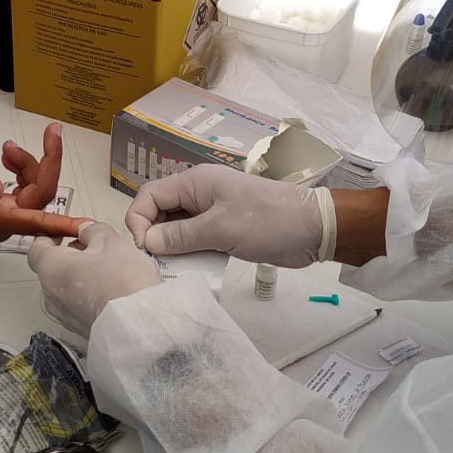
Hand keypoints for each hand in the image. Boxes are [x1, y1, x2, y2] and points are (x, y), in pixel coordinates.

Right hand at [0, 123, 84, 240]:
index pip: (39, 221)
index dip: (64, 224)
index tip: (86, 227)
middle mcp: (6, 220)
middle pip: (41, 192)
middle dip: (46, 161)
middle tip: (52, 130)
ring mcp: (3, 214)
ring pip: (33, 187)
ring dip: (28, 163)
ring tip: (7, 147)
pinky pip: (22, 187)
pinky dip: (20, 169)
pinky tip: (7, 157)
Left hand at [28, 223, 162, 335]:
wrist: (139, 327)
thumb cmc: (122, 283)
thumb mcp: (111, 242)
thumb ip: (94, 231)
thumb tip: (87, 232)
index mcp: (51, 268)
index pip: (37, 248)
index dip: (53, 236)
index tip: (69, 231)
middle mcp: (51, 294)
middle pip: (53, 268)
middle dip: (72, 256)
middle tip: (97, 248)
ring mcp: (64, 316)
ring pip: (67, 288)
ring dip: (82, 277)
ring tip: (110, 271)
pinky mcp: (80, 329)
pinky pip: (79, 306)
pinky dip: (90, 296)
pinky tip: (113, 291)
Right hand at [126, 164, 323, 267]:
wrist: (313, 229)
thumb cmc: (267, 221)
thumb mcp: (220, 229)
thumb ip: (180, 236)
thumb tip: (147, 241)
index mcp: (195, 182)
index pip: (149, 195)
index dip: (139, 220)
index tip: (145, 249)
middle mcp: (199, 194)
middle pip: (160, 212)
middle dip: (154, 236)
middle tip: (159, 264)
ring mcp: (211, 212)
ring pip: (176, 229)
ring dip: (173, 249)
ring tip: (176, 270)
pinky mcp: (223, 230)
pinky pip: (195, 240)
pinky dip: (191, 254)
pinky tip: (195, 269)